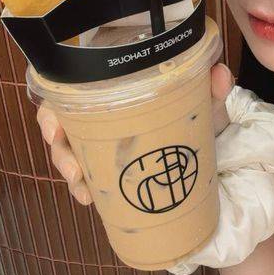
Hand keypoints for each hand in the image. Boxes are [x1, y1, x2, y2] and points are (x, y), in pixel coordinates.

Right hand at [36, 62, 235, 206]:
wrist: (210, 141)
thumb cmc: (196, 109)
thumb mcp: (204, 98)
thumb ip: (211, 85)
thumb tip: (220, 74)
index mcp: (114, 83)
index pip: (69, 89)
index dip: (53, 110)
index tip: (54, 131)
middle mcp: (101, 108)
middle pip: (61, 124)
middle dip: (61, 150)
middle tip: (73, 171)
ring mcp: (102, 137)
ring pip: (69, 150)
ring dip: (70, 171)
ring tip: (83, 191)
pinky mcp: (110, 162)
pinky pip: (87, 172)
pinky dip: (85, 186)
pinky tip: (91, 200)